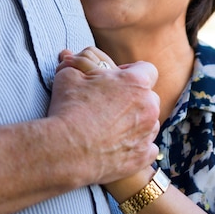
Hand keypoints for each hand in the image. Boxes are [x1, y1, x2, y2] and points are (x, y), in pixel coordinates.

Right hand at [49, 47, 160, 184]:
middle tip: (110, 104)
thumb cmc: (68, 109)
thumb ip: (77, 64)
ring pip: (149, 123)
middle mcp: (149, 107)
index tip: (116, 80)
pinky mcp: (143, 157)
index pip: (147, 69)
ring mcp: (148, 134)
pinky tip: (117, 146)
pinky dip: (135, 146)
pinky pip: (147, 148)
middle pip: (149, 97)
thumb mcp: (68, 75)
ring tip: (110, 128)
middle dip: (134, 98)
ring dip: (135, 122)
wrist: (65, 150)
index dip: (131, 72)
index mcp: (136, 83)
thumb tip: (69, 56)